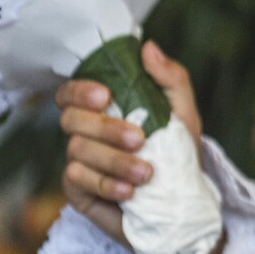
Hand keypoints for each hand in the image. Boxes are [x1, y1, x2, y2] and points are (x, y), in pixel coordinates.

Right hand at [56, 41, 218, 253]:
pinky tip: (129, 192)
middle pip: (71, 120)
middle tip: (140, 139)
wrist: (182, 206)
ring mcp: (78, 162)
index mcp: (103, 110)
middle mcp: (85, 133)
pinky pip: (78, 180)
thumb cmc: (179, 155)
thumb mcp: (183, 115)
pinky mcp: (78, 191)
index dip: (79, 90)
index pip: (71, 92)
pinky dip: (106, 183)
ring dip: (114, 161)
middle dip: (106, 129)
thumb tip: (148, 47)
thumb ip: (170, 79)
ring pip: (77, 151)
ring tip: (147, 172)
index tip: (106, 96)